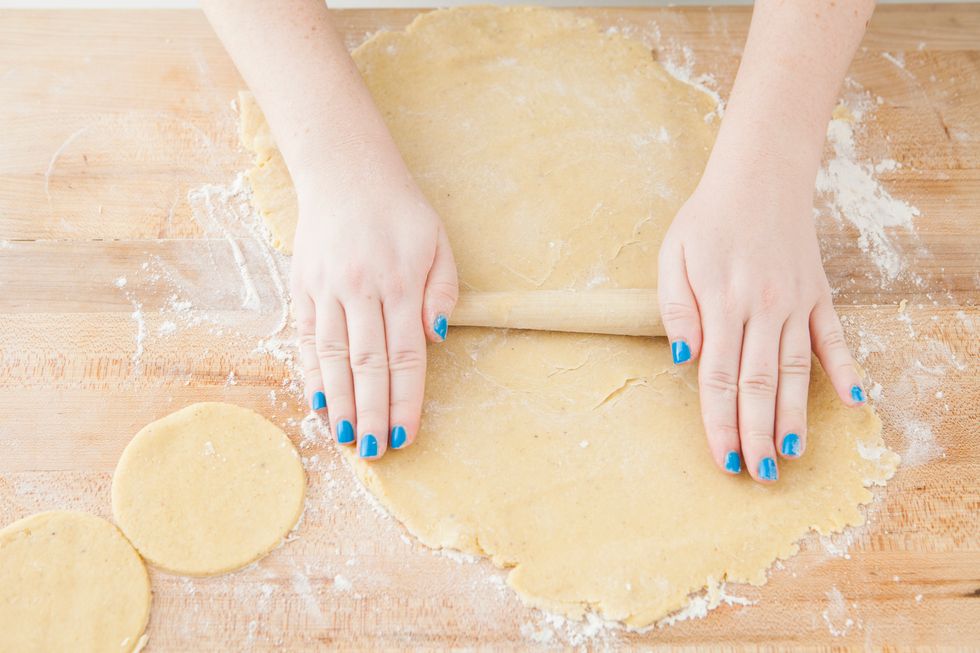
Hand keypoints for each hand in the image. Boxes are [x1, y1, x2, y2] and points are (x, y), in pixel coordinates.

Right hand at [291, 140, 457, 459]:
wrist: (345, 171)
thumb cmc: (400, 212)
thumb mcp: (437, 242)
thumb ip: (441, 292)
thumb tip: (436, 340)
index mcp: (398, 282)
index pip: (404, 356)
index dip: (406, 400)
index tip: (407, 434)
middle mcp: (359, 290)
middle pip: (367, 366)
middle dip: (373, 413)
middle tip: (377, 451)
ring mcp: (325, 290)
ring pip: (333, 359)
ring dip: (341, 404)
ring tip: (348, 440)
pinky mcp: (302, 289)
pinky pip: (307, 341)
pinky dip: (313, 374)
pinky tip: (320, 403)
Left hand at [657, 152, 864, 482]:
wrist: (759, 175)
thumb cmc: (708, 219)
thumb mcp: (673, 255)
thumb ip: (676, 308)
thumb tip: (680, 358)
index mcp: (722, 303)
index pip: (719, 377)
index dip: (720, 422)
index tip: (722, 458)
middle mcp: (763, 309)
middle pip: (758, 385)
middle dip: (756, 433)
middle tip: (759, 473)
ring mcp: (795, 303)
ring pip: (795, 370)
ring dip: (794, 415)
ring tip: (791, 453)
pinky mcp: (819, 294)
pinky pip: (835, 338)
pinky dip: (846, 370)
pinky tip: (853, 402)